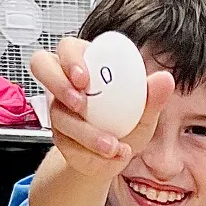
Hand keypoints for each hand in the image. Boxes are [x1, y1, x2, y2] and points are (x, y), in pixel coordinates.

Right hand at [31, 38, 174, 184]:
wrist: (113, 158)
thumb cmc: (126, 126)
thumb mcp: (143, 114)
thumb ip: (152, 97)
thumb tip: (164, 79)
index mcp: (88, 64)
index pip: (68, 48)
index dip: (70, 58)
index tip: (84, 78)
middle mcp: (66, 82)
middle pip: (41, 64)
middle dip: (57, 81)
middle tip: (79, 103)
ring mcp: (58, 107)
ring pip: (56, 112)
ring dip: (84, 131)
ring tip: (110, 145)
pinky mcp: (57, 134)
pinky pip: (64, 141)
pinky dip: (89, 152)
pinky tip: (108, 156)